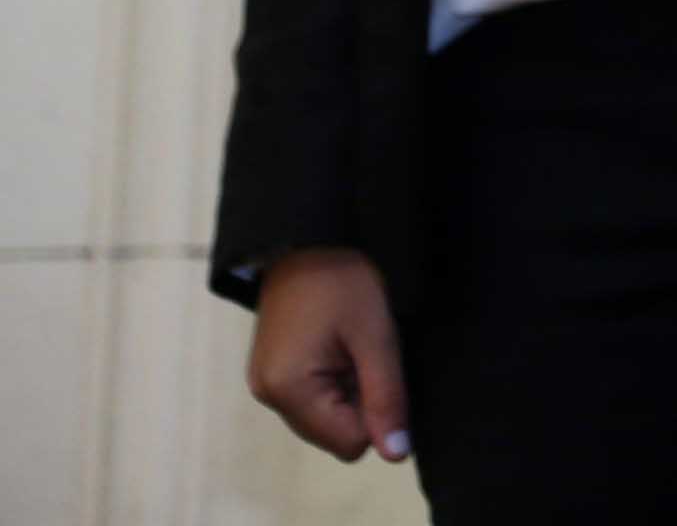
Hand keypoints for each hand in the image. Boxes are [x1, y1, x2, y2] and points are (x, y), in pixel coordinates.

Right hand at [246, 247, 411, 464]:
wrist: (305, 238)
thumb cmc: (342, 280)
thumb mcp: (376, 336)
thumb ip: (386, 396)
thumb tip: (395, 453)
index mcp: (288, 390)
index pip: (349, 442)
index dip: (377, 411)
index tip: (378, 366)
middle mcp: (268, 396)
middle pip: (336, 433)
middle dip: (361, 400)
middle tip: (364, 351)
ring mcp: (266, 385)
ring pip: (326, 417)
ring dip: (349, 389)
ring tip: (350, 344)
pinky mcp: (271, 373)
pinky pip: (313, 398)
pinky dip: (334, 380)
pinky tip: (337, 344)